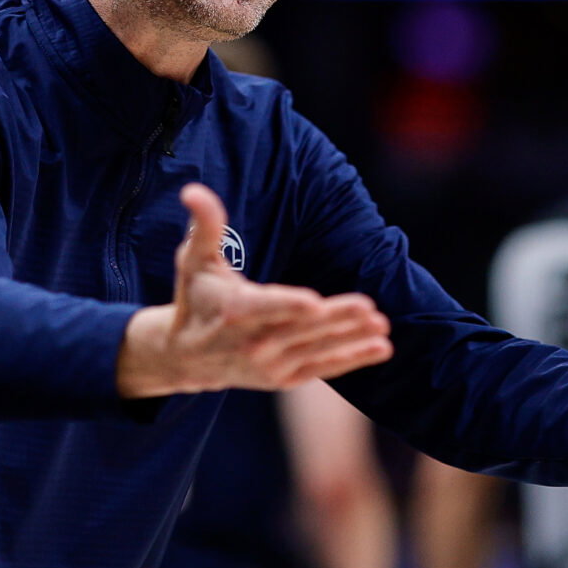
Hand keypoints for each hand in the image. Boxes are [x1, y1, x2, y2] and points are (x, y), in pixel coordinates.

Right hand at [116, 183, 393, 396]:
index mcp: (232, 310)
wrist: (186, 357)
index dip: (288, 305)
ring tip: (381, 324)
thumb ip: (205, 225)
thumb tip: (193, 190)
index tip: (315, 302)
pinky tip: (381, 348)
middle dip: (335, 319)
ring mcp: (269, 364)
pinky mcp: (284, 377)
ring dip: (351, 339)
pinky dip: (351, 359)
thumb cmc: (195, 297)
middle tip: (369, 307)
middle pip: (300, 328)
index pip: (264, 307)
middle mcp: (252, 342)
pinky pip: (322, 367)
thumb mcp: (194, 260)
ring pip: (316, 349)